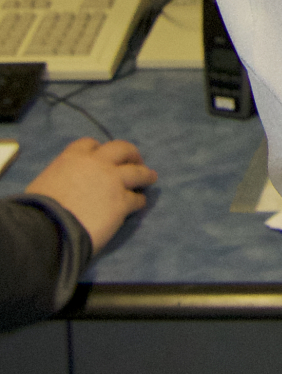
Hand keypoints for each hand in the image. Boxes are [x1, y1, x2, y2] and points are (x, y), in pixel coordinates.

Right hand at [25, 138, 157, 253]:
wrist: (48, 229)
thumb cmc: (38, 210)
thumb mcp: (44, 184)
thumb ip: (61, 178)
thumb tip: (64, 187)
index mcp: (73, 158)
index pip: (90, 144)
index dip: (99, 150)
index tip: (104, 156)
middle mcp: (97, 164)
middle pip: (122, 149)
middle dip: (130, 154)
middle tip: (135, 161)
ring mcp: (113, 181)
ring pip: (138, 172)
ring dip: (145, 174)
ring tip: (150, 177)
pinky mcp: (122, 202)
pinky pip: (137, 199)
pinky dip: (139, 201)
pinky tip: (139, 204)